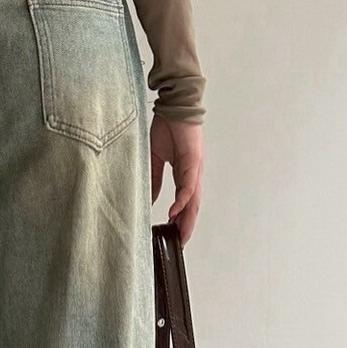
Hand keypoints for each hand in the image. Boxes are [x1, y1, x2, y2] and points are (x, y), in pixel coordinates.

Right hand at [150, 115, 203, 242]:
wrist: (174, 104)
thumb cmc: (167, 127)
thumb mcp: (155, 157)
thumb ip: (154, 179)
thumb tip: (151, 199)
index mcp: (184, 174)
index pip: (185, 202)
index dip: (181, 219)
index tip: (174, 234)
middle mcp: (192, 174)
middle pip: (193, 206)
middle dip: (187, 225)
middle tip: (181, 243)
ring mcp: (194, 168)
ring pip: (193, 200)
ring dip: (187, 218)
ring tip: (181, 235)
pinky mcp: (192, 160)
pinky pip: (188, 185)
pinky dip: (182, 200)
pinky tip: (174, 212)